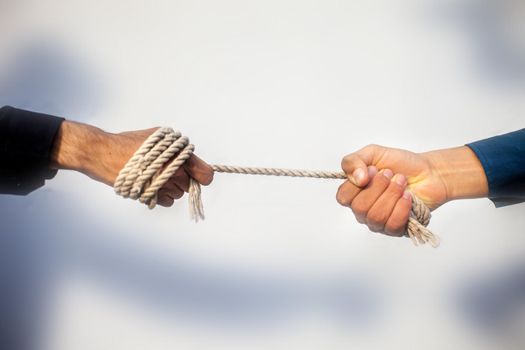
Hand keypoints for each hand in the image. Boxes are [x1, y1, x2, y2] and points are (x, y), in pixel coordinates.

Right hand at [51, 121, 213, 206]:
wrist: (104, 154)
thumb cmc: (130, 142)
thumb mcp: (158, 135)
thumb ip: (178, 147)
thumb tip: (192, 159)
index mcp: (178, 156)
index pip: (206, 174)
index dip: (204, 175)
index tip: (200, 176)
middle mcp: (173, 173)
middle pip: (191, 185)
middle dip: (183, 178)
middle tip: (167, 169)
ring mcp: (162, 186)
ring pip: (179, 194)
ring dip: (171, 187)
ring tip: (155, 175)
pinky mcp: (151, 197)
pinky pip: (168, 202)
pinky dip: (162, 196)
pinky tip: (150, 184)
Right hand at [336, 144, 487, 235]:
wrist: (428, 172)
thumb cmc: (400, 164)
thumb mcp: (372, 153)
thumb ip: (354, 161)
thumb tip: (357, 178)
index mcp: (354, 193)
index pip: (343, 197)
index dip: (356, 185)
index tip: (374, 169)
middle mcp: (362, 210)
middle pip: (360, 208)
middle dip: (379, 187)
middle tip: (391, 174)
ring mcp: (377, 222)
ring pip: (376, 217)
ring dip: (392, 195)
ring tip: (402, 182)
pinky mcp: (394, 229)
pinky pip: (392, 225)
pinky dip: (402, 207)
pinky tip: (408, 196)